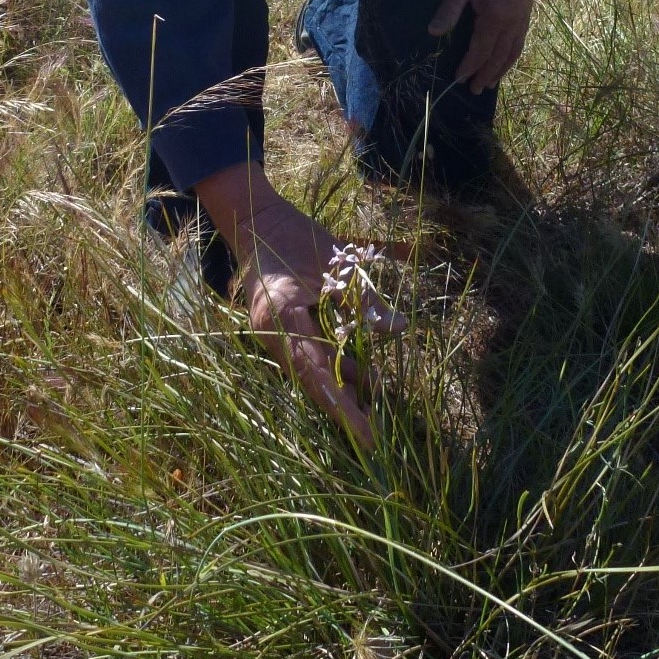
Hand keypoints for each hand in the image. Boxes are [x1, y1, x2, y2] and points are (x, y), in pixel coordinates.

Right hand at [194, 163, 404, 448]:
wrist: (258, 222)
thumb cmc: (297, 236)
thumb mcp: (338, 264)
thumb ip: (366, 300)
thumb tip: (399, 329)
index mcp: (282, 316)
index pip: (316, 372)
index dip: (343, 406)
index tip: (367, 434)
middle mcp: (272, 335)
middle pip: (313, 382)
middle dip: (345, 408)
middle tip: (376, 437)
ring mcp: (273, 335)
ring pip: (313, 372)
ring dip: (344, 386)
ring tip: (378, 405)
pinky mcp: (280, 332)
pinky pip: (309, 357)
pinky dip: (335, 366)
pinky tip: (362, 376)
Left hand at [427, 0, 534, 93]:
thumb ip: (449, 8)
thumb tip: (433, 32)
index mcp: (494, 18)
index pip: (480, 50)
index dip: (469, 66)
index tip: (459, 79)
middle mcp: (511, 24)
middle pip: (498, 57)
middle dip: (486, 75)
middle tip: (475, 91)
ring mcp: (522, 21)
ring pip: (512, 53)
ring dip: (501, 70)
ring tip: (491, 83)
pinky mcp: (527, 15)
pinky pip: (520, 43)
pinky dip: (512, 57)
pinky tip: (506, 62)